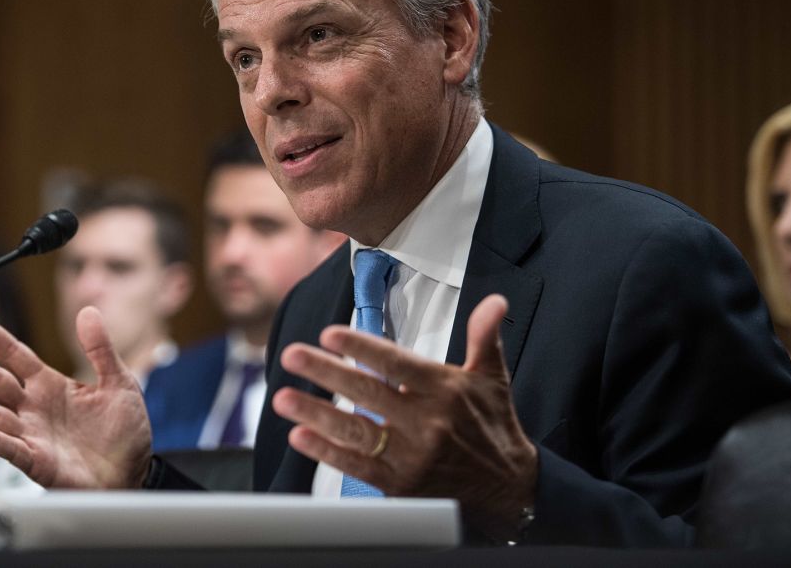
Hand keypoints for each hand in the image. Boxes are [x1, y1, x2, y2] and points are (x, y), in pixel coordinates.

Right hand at [0, 306, 150, 489]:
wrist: (134, 473)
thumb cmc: (124, 431)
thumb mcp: (119, 382)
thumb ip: (101, 349)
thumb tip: (89, 310)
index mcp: (50, 384)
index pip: (15, 354)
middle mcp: (34, 408)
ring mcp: (32, 434)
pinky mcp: (37, 461)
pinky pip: (10, 448)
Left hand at [272, 294, 536, 536]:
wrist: (508, 489)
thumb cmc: (493, 425)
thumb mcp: (492, 377)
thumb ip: (485, 336)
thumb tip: (495, 301)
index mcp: (443, 390)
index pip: (396, 364)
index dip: (362, 348)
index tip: (330, 334)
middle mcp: (425, 422)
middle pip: (367, 393)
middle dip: (325, 373)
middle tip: (291, 355)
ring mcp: (410, 456)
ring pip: (356, 431)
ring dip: (315, 414)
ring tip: (282, 397)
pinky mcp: (400, 484)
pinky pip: (358, 466)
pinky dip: (327, 453)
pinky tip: (300, 437)